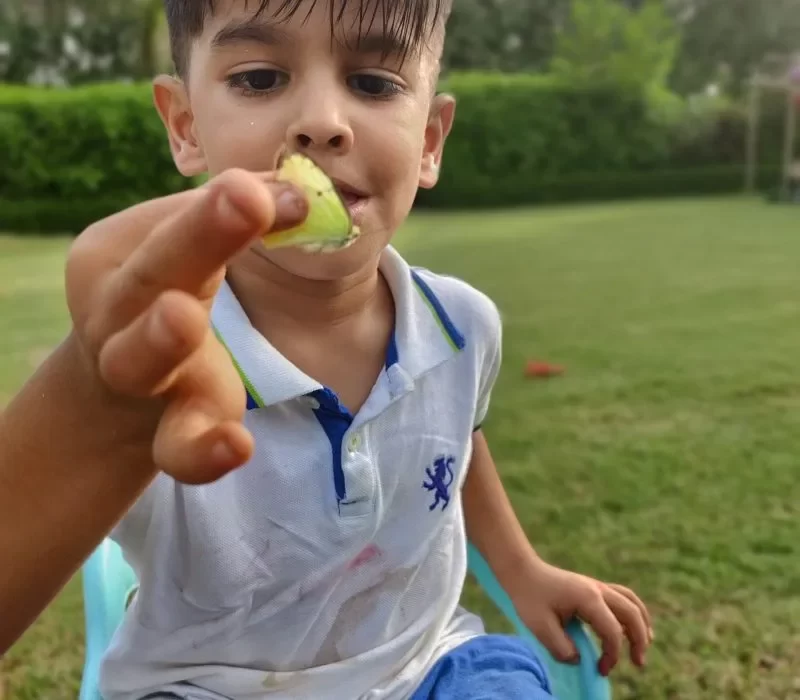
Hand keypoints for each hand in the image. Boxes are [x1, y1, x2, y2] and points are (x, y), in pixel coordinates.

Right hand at [65, 168, 306, 483]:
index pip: (169, 224)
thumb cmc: (167, 288)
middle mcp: (114, 310)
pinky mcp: (168, 429)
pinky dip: (202, 451)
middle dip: (197, 237)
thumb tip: (305, 195)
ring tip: (184, 318)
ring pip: (140, 361)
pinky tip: (237, 446)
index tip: (269, 187)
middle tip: (242, 201)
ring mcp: (135, 374)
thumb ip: (246, 214)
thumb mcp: (193, 244)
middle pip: (151, 274)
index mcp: (116, 254)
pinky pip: (176, 448)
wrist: (122, 377)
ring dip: (161, 339)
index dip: (221, 207)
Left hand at [511, 560, 652, 676]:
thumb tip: (579, 660)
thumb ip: (560, 648)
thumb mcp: (540, 626)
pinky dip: (632, 612)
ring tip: (645, 644)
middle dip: (639, 640)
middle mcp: (598, 589)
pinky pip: (623, 597)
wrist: (522, 572)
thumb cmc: (529, 597)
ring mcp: (597, 586)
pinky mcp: (593, 587)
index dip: (611, 655)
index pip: (612, 631)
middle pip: (631, 613)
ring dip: (641, 623)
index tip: (600, 670)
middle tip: (638, 663)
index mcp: (588, 598)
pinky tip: (630, 626)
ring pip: (631, 601)